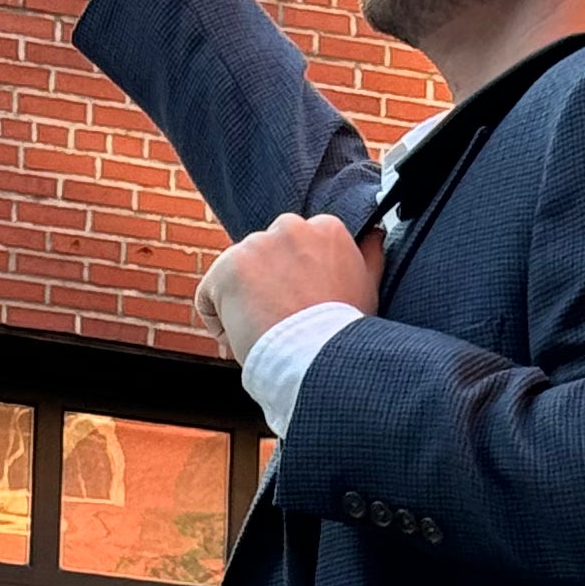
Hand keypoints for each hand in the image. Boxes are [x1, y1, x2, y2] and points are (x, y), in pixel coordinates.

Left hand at [195, 212, 389, 362]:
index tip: (302, 312)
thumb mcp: (368, 287)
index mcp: (325, 229)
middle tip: (282, 328)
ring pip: (237, 279)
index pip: (295, 251)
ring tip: (265, 338)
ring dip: (243, 308)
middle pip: (265, 260)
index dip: (294, 285)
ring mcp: (255, 245)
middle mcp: (290, 227)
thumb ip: (369, 255)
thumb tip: (375, 233)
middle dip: (267, 290)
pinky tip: (238, 341)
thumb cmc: (345, 332)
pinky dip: (217, 322)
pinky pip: (209, 297)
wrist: (319, 358)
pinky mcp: (227, 268)